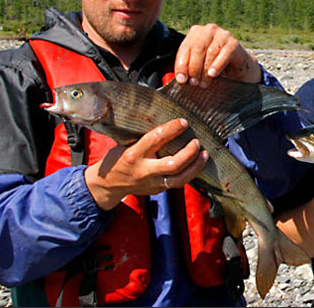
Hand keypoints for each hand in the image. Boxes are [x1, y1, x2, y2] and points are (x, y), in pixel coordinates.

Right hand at [84, 118, 208, 209]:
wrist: (108, 185)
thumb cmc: (118, 158)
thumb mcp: (126, 144)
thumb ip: (145, 137)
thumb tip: (168, 122)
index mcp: (134, 154)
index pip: (156, 139)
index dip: (172, 129)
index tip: (184, 122)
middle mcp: (144, 170)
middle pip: (173, 165)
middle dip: (189, 153)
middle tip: (197, 142)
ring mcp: (152, 183)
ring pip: (179, 179)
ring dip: (195, 166)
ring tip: (205, 154)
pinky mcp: (158, 190)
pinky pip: (177, 183)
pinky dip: (190, 173)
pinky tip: (198, 164)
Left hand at [174, 23, 260, 86]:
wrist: (236, 65)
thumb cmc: (213, 64)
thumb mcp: (198, 64)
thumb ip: (189, 67)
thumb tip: (180, 78)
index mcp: (195, 32)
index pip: (185, 48)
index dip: (182, 65)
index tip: (181, 79)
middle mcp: (208, 30)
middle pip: (197, 49)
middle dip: (193, 68)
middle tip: (193, 83)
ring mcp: (222, 34)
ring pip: (210, 52)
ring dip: (205, 70)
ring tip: (203, 83)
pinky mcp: (233, 42)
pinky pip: (225, 53)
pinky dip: (217, 65)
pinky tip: (213, 74)